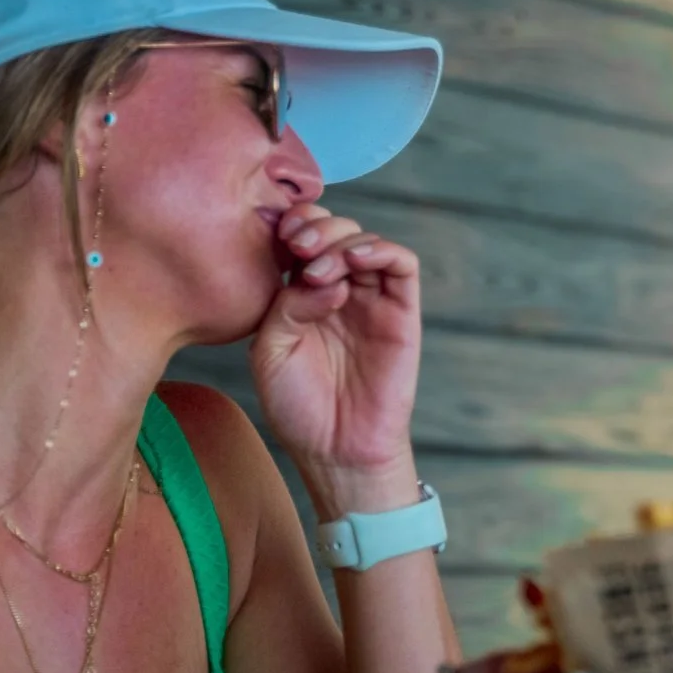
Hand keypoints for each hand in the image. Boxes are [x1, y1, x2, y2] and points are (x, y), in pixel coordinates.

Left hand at [248, 202, 422, 497]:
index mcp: (301, 294)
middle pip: (336, 229)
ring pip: (366, 240)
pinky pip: (402, 264)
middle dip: (316, 227)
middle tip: (300, 247)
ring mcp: (372, 299)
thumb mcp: (270, 351)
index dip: (293, 225)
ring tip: (321, 269)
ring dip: (343, 239)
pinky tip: (355, 263)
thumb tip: (319, 278)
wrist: (335, 448)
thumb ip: (286, 306)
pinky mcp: (402, 311)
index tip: (278, 236)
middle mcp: (338, 289)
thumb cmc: (298, 405)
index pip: (303, 238)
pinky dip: (381, 250)